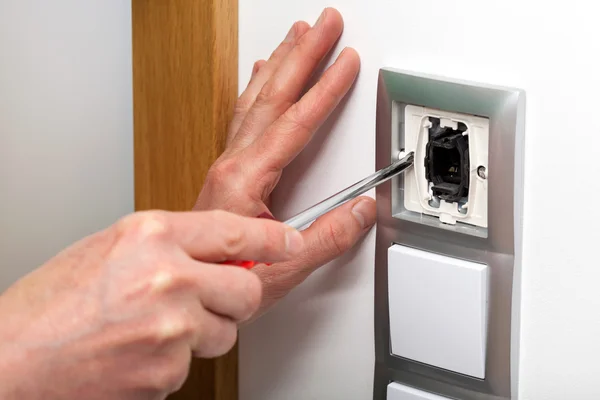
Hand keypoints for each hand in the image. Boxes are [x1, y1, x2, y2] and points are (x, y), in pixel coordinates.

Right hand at [0, 210, 303, 399]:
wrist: (10, 360)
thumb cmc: (49, 304)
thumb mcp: (112, 247)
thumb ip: (171, 244)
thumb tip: (219, 249)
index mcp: (151, 235)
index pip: (236, 229)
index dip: (272, 236)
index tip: (289, 241)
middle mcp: (168, 276)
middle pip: (247, 287)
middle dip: (238, 295)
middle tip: (214, 298)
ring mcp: (171, 326)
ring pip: (227, 331)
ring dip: (203, 332)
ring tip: (155, 327)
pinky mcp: (169, 370)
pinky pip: (195, 363)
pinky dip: (175, 361)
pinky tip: (139, 351)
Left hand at [194, 8, 376, 314]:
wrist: (190, 278)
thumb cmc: (225, 274)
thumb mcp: (284, 267)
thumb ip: (326, 239)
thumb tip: (360, 211)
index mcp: (247, 179)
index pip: (294, 123)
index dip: (325, 90)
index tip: (346, 62)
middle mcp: (234, 163)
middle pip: (273, 95)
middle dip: (303, 55)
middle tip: (326, 24)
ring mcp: (229, 162)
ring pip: (258, 98)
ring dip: (281, 62)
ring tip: (298, 34)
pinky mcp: (230, 168)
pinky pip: (245, 113)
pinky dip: (258, 86)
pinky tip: (263, 73)